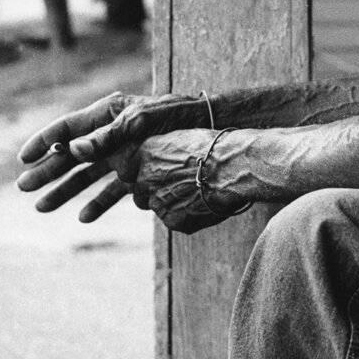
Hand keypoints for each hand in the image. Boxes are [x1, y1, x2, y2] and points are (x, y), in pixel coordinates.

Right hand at [16, 91, 213, 220]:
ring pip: (88, 175)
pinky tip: (85, 217)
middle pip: (72, 155)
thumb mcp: (143, 122)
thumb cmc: (178, 117)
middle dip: (47, 172)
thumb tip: (74, 148)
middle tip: (24, 189)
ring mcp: (124, 153)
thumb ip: (109, 135)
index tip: (23, 158)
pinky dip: (99, 202)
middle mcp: (111, 133)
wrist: (211, 129)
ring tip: (43, 208)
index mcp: (107, 114)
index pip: (67, 128)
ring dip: (66, 191)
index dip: (44, 142)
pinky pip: (113, 189)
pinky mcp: (140, 170)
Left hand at [109, 131, 249, 233]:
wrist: (232, 167)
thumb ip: (162, 150)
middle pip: (138, 191)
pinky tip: (203, 203)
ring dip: (169, 202)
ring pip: (156, 206)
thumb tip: (160, 157)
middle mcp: (145, 179)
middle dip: (152, 190)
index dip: (139, 172)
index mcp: (145, 154)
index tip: (152, 172)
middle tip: (177, 183)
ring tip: (194, 192)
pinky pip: (173, 219)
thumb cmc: (213, 146)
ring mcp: (158, 202)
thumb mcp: (182, 137)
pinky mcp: (173, 221)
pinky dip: (185, 214)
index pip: (126, 170)